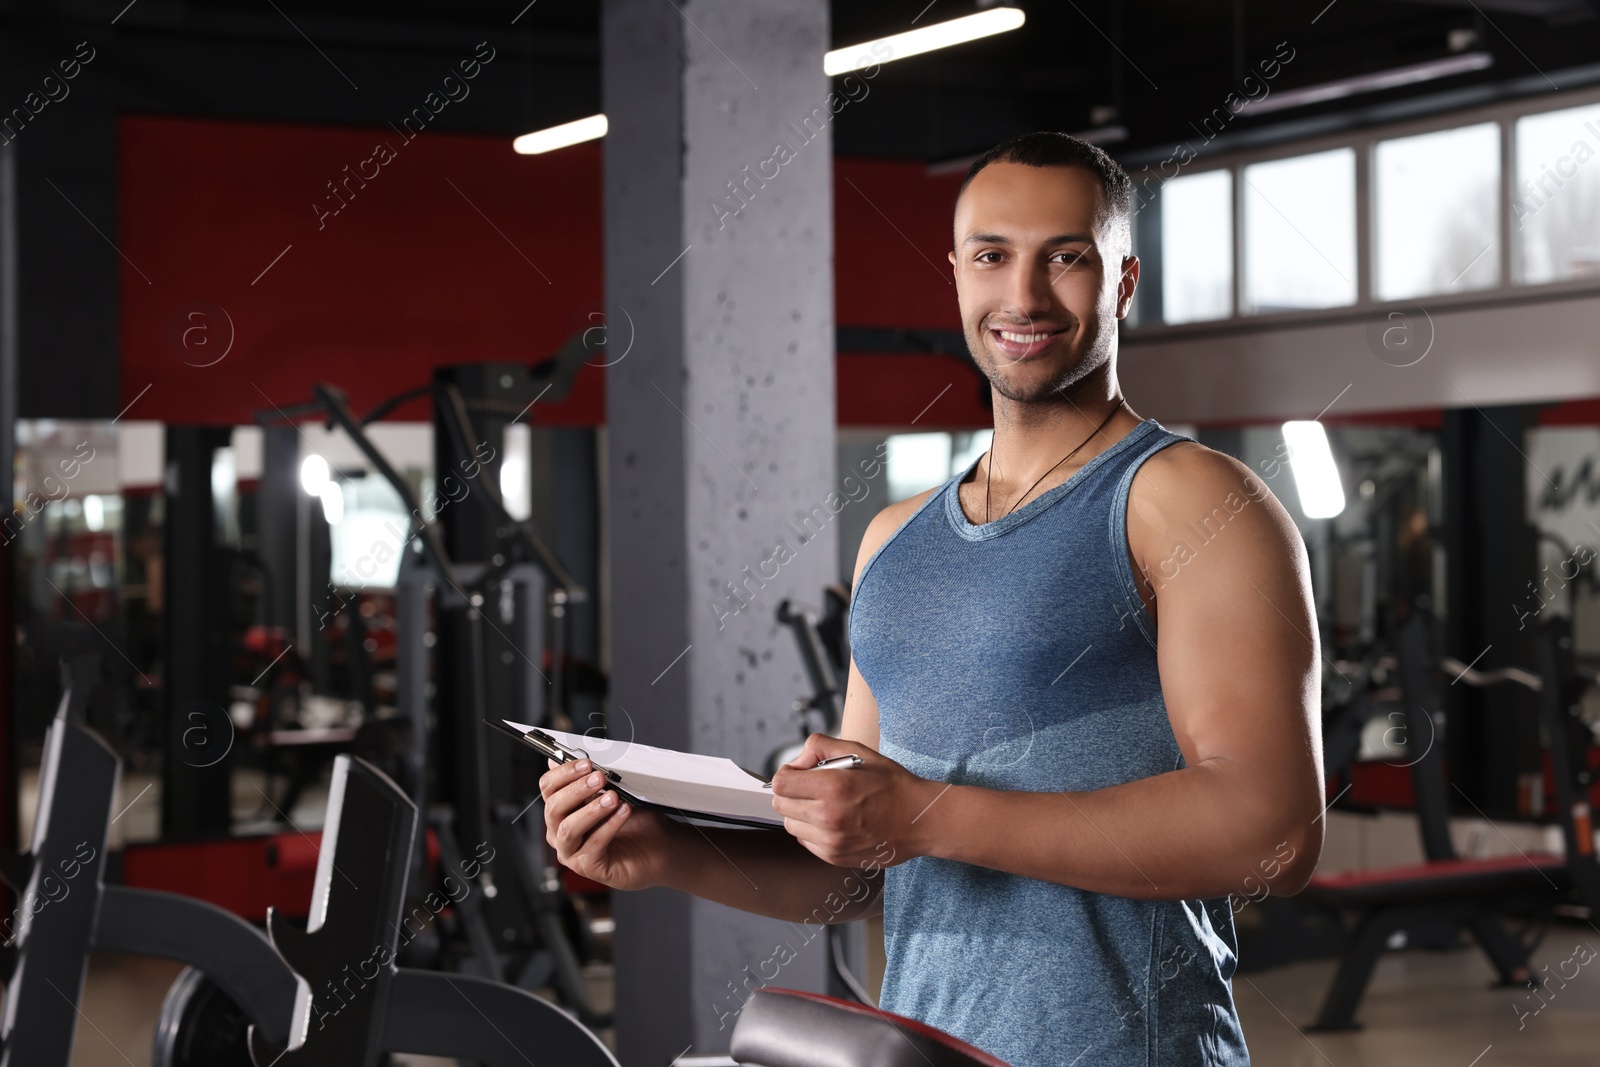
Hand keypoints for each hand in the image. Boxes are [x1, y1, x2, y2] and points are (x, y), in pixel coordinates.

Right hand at [540, 758, 675, 890]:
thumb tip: (576, 759)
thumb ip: (592, 779)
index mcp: (562, 810)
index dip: (563, 773)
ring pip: (568, 829)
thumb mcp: (612, 793)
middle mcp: (560, 832)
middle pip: (554, 808)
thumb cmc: (633, 821)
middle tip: (599, 777)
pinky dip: (609, 826)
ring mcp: (571, 852)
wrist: (657, 847)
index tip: (586, 763)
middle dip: (577, 789)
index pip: (548, 788)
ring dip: (591, 809)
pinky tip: (623, 813)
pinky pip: (593, 846)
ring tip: (613, 797)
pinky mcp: (588, 867)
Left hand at [768, 734, 933, 868]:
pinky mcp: (834, 857)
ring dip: (801, 813)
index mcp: (833, 787)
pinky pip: (806, 841)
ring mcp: (831, 841)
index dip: (786, 774)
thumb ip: (821, 747)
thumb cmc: (893, 785)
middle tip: (812, 788)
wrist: (919, 820)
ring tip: (825, 805)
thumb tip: (797, 762)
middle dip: (792, 793)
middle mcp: (828, 817)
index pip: (780, 784)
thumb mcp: (860, 752)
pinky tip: (834, 821)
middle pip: (781, 805)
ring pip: (791, 825)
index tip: (798, 774)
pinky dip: (813, 830)